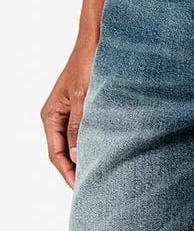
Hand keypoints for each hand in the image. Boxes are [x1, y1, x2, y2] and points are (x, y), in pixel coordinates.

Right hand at [41, 36, 96, 187]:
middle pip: (63, 153)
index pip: (55, 154)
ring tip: (99, 176)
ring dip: (85, 158)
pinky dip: (93, 145)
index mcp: (51, 115)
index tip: (80, 188)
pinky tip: (105, 154)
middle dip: (75, 170)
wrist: (98, 41)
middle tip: (92, 188)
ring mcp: (71, 113)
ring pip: (75, 144)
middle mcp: (58, 116)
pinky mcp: (85, 108)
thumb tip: (76, 155)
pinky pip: (85, 133)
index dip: (67, 173)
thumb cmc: (88, 64)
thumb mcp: (83, 97)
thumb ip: (79, 126)